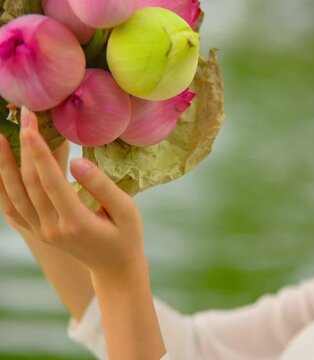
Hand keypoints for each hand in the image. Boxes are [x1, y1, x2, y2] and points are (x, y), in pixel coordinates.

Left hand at [0, 106, 145, 274]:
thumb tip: (76, 162)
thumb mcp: (126, 210)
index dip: (38, 152)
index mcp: (76, 221)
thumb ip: (102, 186)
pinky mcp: (36, 233)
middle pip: (29, 183)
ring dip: (4, 165)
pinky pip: (11, 209)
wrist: (115, 268)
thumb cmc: (126, 235)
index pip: (50, 181)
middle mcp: (52, 228)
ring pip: (14, 195)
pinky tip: (0, 168)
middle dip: (24, 148)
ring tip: (0, 137)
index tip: (30, 126)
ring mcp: (41, 232)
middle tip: (23, 117)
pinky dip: (1, 188)